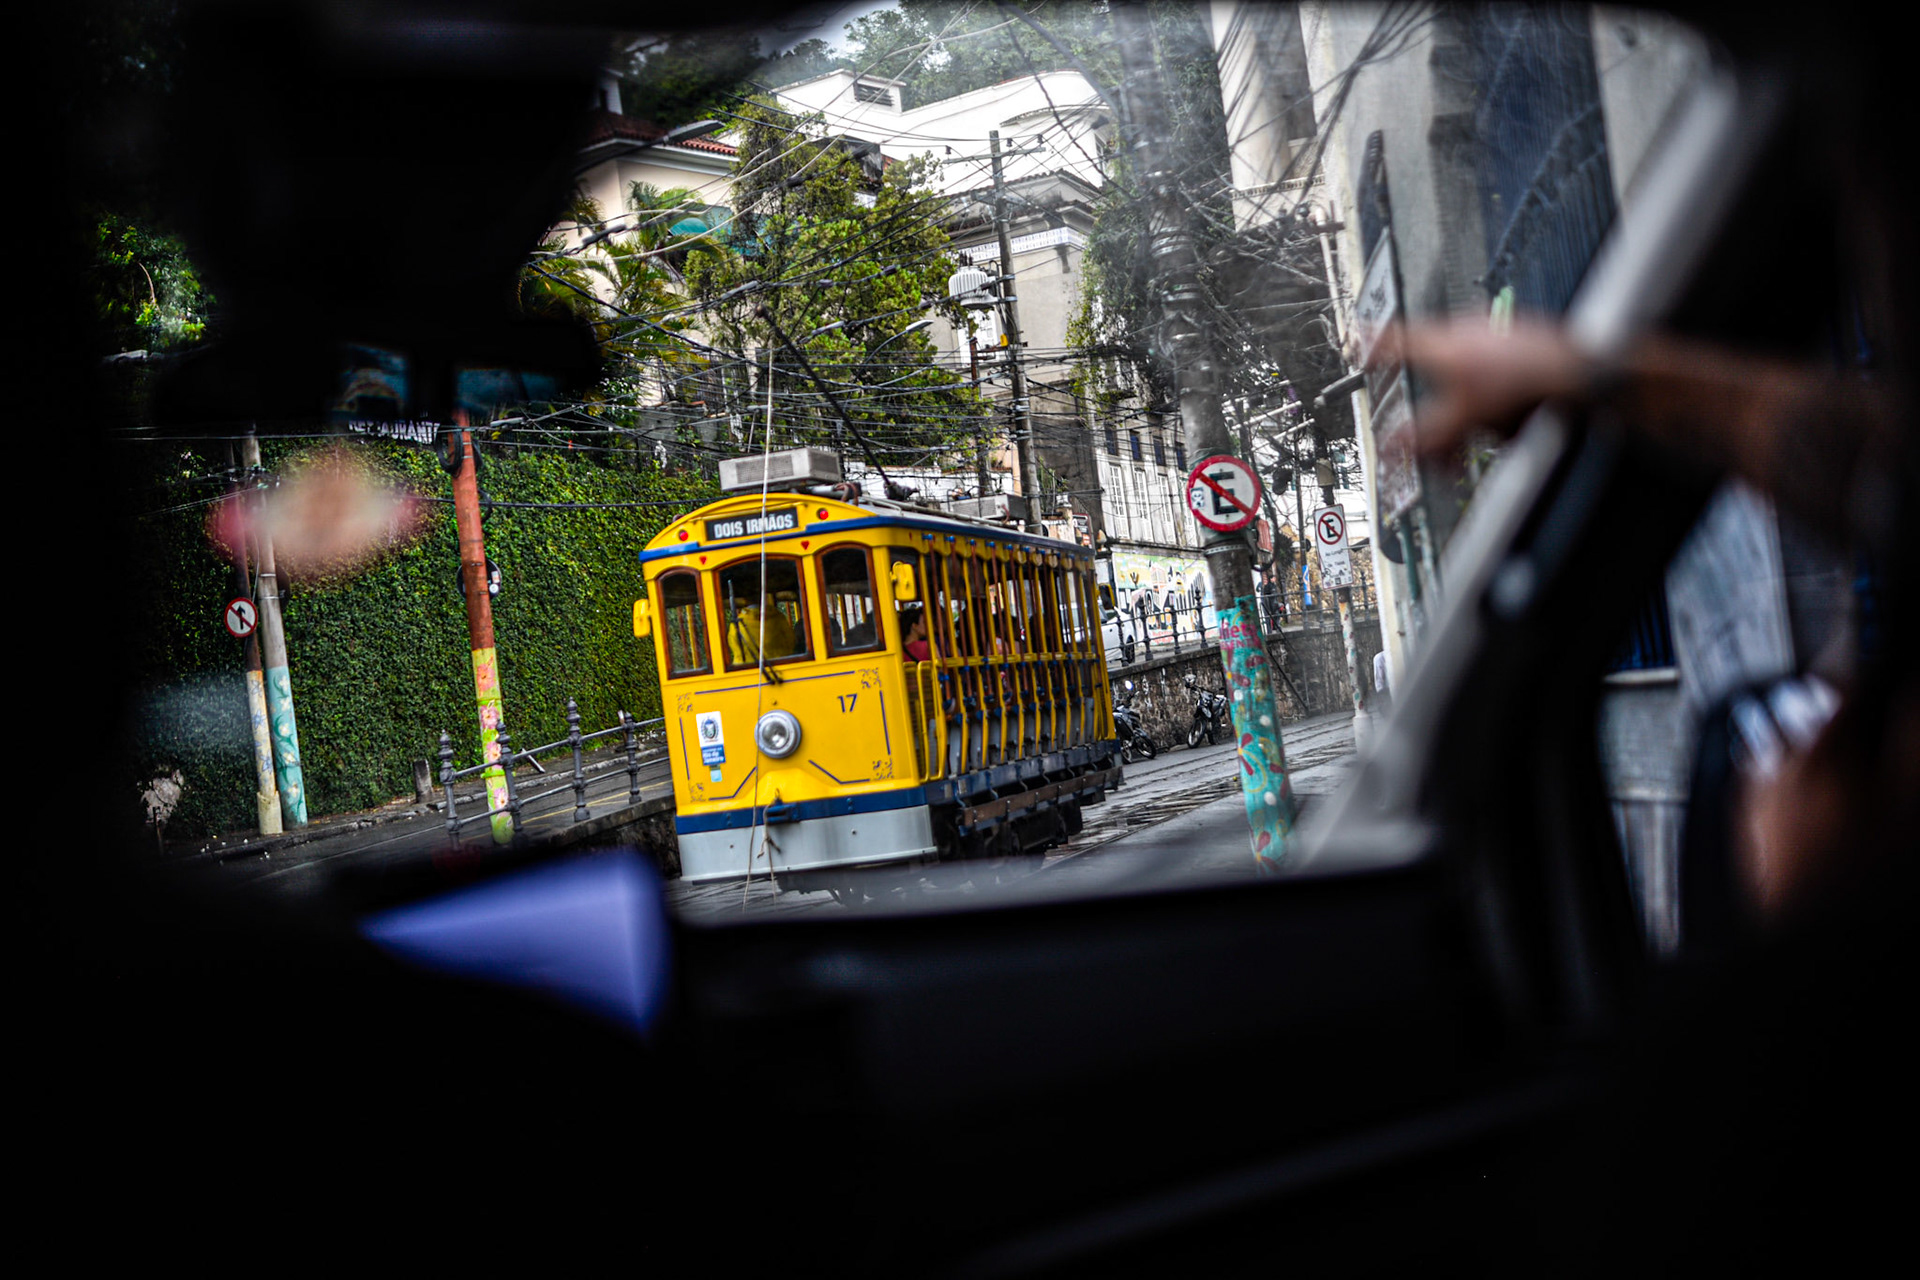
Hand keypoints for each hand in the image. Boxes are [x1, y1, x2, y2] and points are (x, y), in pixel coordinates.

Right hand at [1371, 319, 1596, 453]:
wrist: (1575, 372)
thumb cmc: (1523, 385)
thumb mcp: (1461, 422)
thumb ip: (1423, 437)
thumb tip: (1392, 448)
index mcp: (1440, 343)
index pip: (1393, 339)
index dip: (1372, 345)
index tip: (1360, 345)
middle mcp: (1464, 329)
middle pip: (1432, 365)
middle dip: (1435, 404)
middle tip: (1440, 432)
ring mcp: (1493, 331)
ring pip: (1465, 368)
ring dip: (1467, 404)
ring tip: (1483, 430)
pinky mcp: (1519, 338)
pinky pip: (1494, 366)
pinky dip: (1492, 392)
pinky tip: (1509, 416)